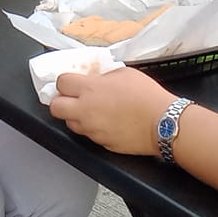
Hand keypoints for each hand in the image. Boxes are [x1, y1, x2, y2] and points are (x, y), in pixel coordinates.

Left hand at [48, 66, 174, 155]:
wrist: (162, 123)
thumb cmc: (147, 96)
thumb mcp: (124, 73)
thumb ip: (103, 76)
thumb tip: (96, 79)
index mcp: (90, 89)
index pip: (61, 83)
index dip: (65, 82)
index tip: (71, 82)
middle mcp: (85, 111)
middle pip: (55, 107)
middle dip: (60, 102)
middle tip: (70, 99)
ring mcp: (92, 130)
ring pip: (70, 124)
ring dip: (75, 116)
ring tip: (91, 111)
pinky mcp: (101, 143)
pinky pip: (88, 135)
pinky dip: (92, 128)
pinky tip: (106, 122)